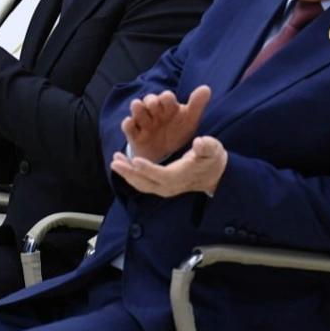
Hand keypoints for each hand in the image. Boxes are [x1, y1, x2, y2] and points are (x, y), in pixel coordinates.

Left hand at [110, 135, 227, 196]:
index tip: (136, 160)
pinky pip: (142, 183)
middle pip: (147, 183)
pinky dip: (131, 175)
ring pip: (142, 185)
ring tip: (115, 161)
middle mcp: (171, 185)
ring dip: (127, 174)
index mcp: (182, 176)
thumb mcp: (213, 149)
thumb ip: (206, 146)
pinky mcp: (160, 186)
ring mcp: (164, 188)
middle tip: (115, 162)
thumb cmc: (211, 159)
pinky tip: (122, 163)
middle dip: (130, 173)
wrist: (214, 174)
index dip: (149, 169)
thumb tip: (199, 142)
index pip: (162, 175)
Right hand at [121, 85, 211, 162]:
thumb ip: (197, 105)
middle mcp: (154, 111)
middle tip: (154, 107)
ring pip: (137, 109)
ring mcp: (143, 121)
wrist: (165, 152)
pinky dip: (128, 124)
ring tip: (138, 107)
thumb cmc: (177, 131)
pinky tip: (130, 122)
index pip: (166, 97)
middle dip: (151, 102)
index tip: (167, 101)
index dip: (166, 98)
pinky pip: (128, 127)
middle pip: (150, 100)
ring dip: (137, 108)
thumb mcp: (189, 120)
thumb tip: (206, 88)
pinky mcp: (134, 134)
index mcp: (168, 106)